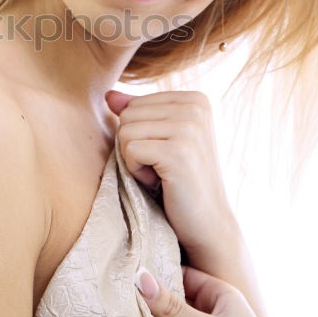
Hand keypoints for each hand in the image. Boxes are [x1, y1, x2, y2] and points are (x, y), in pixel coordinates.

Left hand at [105, 89, 237, 258]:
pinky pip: (129, 150)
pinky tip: (160, 182)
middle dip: (135, 146)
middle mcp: (196, 106)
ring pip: (125, 131)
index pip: (134, 104)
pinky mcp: (178, 150)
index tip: (166, 155)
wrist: (208, 222)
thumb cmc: (180, 181)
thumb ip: (138, 113)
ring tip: (162, 174)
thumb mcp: (161, 140)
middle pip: (128, 115)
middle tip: (163, 167)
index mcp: (194, 99)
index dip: (141, 135)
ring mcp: (190, 127)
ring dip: (135, 160)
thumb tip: (109, 94)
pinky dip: (137, 172)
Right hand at [135, 265, 282, 316]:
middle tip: (126, 293)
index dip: (161, 272)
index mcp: (222, 295)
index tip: (133, 271)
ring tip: (130, 312)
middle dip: (155, 299)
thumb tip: (140, 277)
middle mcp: (214, 312)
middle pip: (177, 299)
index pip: (185, 275)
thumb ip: (174, 307)